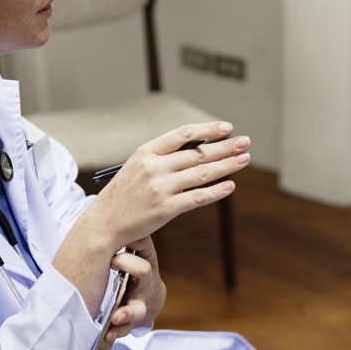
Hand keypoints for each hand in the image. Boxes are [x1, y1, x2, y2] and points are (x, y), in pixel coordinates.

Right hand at [91, 122, 249, 248]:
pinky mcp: (166, 208)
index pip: (182, 134)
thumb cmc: (125, 193)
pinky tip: (230, 185)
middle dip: (225, 146)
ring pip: (202, 173)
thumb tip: (199, 149)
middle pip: (197, 153)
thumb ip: (164, 157)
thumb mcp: (138, 166)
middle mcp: (154, 167)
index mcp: (146, 152)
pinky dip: (216, 191)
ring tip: (244, 159)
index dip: (207, 129)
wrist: (105, 222)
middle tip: (246, 141)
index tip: (227, 127)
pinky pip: (197, 197)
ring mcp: (161, 188)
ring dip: (227, 165)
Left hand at [91, 238, 164, 349]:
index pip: (141, 271)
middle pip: (137, 310)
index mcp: (146, 279)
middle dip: (127, 313)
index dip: (127, 264)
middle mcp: (141, 301)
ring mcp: (132, 318)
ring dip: (116, 334)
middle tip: (115, 316)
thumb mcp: (145, 253)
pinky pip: (113, 343)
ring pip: (126, 329)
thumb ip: (138, 240)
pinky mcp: (121, 329)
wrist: (151, 298)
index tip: (112, 259)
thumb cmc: (143, 270)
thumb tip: (130, 219)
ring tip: (106, 337)